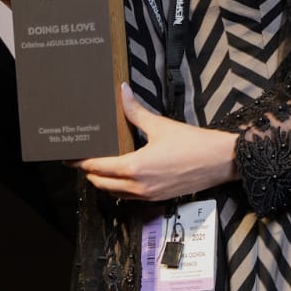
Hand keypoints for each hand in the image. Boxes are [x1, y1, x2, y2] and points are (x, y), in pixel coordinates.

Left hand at [75, 84, 238, 201]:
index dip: (81, 162)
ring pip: (114, 193)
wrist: (221, 162)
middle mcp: (139, 186)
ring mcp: (149, 196)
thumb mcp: (161, 125)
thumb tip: (121, 91)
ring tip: (97, 167)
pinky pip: (129, 197)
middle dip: (88, 173)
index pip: (98, 167)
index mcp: (136, 167)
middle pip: (101, 184)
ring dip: (103, 182)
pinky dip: (119, 188)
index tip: (68, 157)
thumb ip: (135, 111)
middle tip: (80, 160)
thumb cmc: (193, 143)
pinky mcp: (158, 199)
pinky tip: (120, 175)